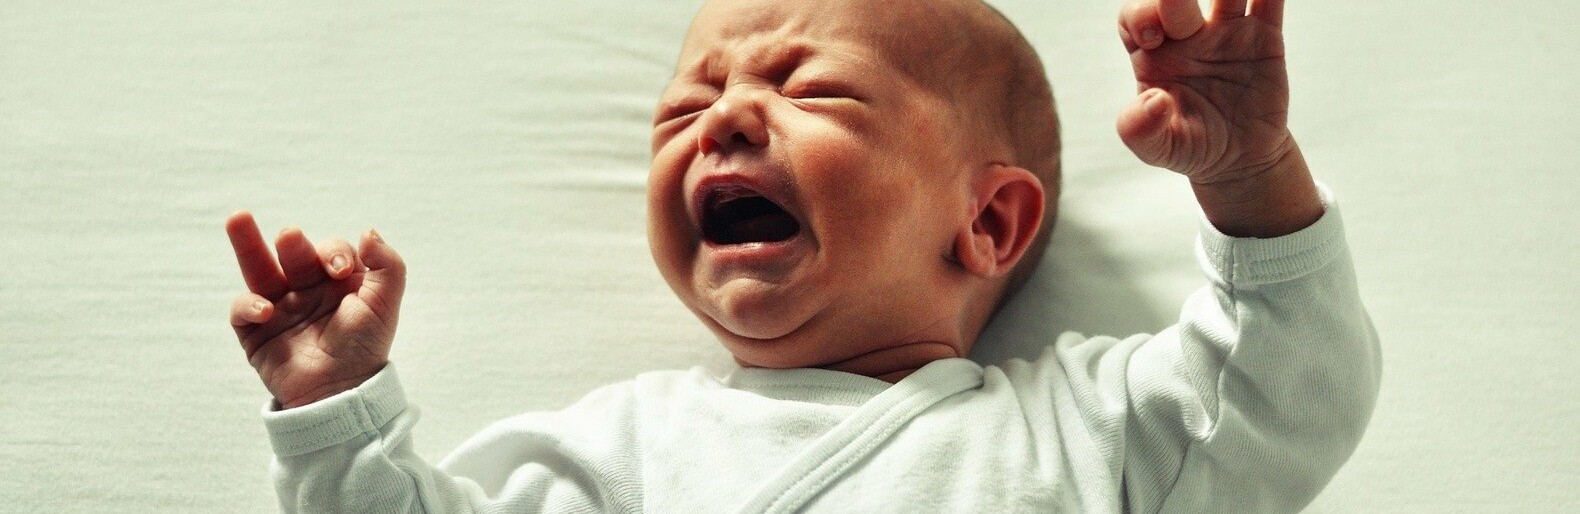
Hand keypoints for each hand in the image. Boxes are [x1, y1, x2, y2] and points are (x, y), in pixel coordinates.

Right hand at [225, 212, 405, 408]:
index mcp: (339, 281)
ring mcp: (280, 307)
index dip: (333, 252)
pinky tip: (264, 309)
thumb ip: (389, 266)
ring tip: (238, 218)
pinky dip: (248, 305)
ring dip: (247, 244)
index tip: (339, 271)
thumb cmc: (365, 348)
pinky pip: (243, 309)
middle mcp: (308, 289)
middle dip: (292, 242)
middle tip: (291, 237)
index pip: (331, 252)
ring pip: (258, 269)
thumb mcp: (385, 305)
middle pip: (292, 253)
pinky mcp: (256, 330)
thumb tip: (368, 231)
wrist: (342, 393)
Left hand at [1117, 0, 1320, 236]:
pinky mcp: (1264, 36)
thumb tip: (1152, 102)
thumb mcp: (1159, 149)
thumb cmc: (1191, 146)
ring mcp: (1226, 31)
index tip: (1152, 37)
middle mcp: (1186, 34)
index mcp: (1153, 55)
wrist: (1240, 157)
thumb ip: (1140, 130)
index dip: (1141, 17)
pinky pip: (1269, 2)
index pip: (1136, 18)